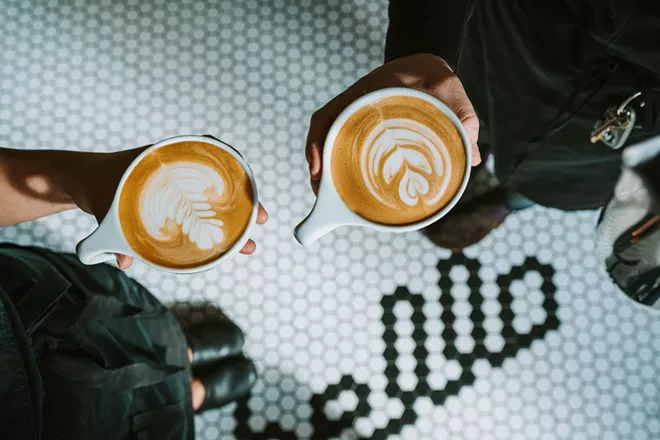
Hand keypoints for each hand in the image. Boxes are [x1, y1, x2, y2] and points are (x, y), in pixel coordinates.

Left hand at [72, 146, 268, 269]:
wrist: (88, 181)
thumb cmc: (99, 186)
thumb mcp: (103, 209)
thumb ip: (109, 239)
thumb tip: (126, 262)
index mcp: (165, 159)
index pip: (208, 151)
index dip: (233, 165)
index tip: (247, 179)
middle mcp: (180, 171)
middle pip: (222, 182)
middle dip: (246, 202)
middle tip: (261, 221)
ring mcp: (182, 188)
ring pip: (217, 202)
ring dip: (235, 221)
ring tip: (246, 245)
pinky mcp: (179, 204)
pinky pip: (204, 212)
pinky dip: (217, 226)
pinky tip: (227, 244)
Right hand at [305, 53, 480, 193]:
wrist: (426, 64)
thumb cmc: (436, 77)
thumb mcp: (451, 91)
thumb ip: (463, 118)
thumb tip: (474, 157)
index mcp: (367, 94)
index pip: (329, 116)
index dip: (318, 143)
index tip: (318, 169)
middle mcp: (354, 106)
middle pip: (323, 136)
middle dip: (318, 165)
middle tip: (322, 194)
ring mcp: (356, 118)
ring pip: (329, 144)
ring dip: (325, 170)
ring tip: (328, 197)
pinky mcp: (362, 129)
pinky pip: (343, 147)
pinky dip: (339, 166)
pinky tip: (346, 187)